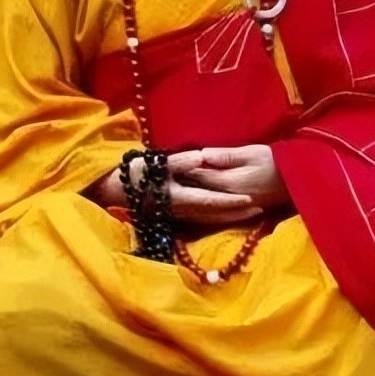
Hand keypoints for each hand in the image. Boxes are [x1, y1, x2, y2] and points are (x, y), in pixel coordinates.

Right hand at [84, 145, 288, 225]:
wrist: (114, 190)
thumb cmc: (136, 173)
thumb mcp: (157, 163)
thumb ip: (181, 162)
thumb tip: (202, 157)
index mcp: (179, 197)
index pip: (211, 201)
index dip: (231, 201)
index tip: (250, 200)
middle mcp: (182, 210)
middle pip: (215, 214)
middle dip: (237, 212)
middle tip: (260, 209)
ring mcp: (179, 215)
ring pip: (210, 218)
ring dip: (230, 217)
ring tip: (250, 213)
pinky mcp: (175, 215)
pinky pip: (202, 218)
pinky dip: (218, 217)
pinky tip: (227, 215)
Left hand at [167, 144, 289, 222]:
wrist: (297, 182)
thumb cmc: (275, 162)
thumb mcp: (252, 153)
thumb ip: (226, 156)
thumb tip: (202, 155)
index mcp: (230, 182)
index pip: (200, 176)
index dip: (184, 170)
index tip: (168, 164)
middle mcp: (229, 199)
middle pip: (200, 193)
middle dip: (184, 185)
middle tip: (165, 178)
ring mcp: (234, 209)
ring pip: (206, 208)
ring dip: (191, 200)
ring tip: (175, 192)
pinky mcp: (240, 213)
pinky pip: (215, 215)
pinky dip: (203, 210)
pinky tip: (195, 206)